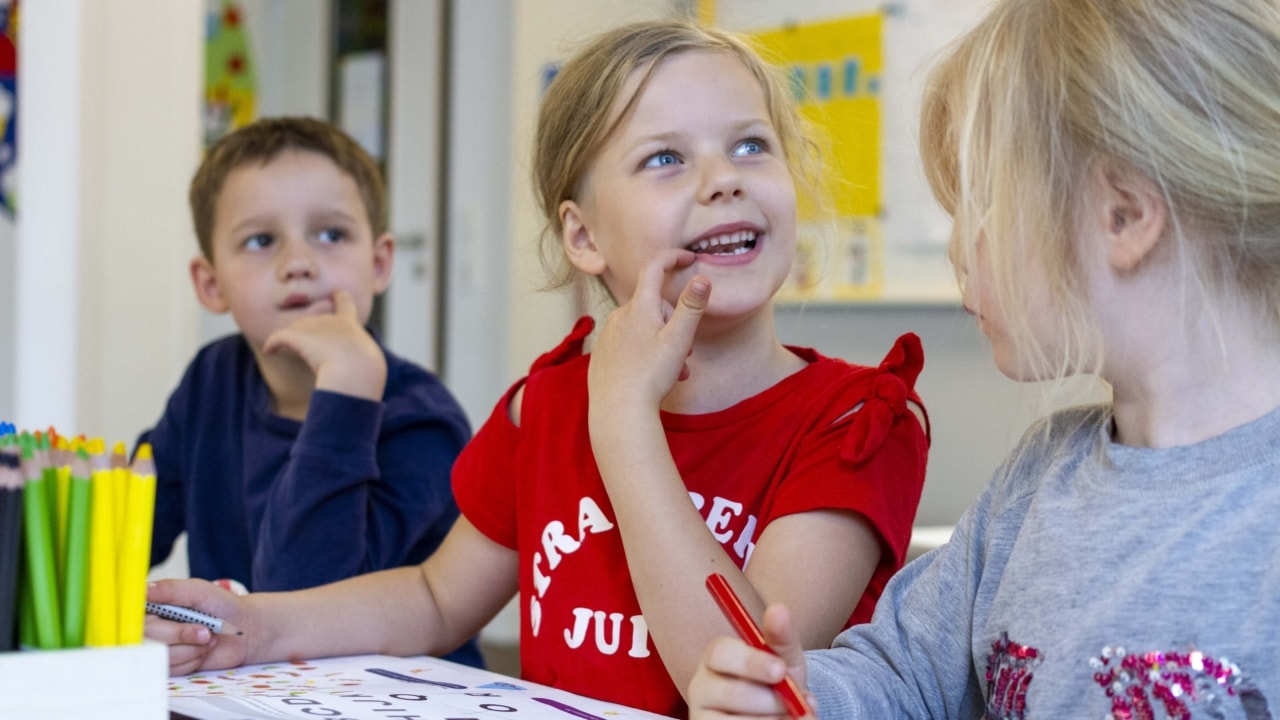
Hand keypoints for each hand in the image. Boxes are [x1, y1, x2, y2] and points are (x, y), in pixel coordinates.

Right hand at [145, 578, 251, 675]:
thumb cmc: (221, 605)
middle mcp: (149, 627)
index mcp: (151, 605)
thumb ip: (172, 590)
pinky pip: (172, 670)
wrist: (243, 629)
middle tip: (205, 631)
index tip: (172, 620)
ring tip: (207, 638)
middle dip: (181, 636)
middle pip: (147, 639)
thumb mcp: (199, 591)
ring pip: (160, 657)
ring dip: (190, 650)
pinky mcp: (168, 665)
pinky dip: (192, 661)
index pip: (135, 617)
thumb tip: (144, 589)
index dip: (151, 623)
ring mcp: (158, 648)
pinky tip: (202, 650)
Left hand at [263, 289, 386, 400]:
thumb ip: (357, 362)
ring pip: (296, 330)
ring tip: (283, 351)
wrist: (354, 368)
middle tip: (308, 351)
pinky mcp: (296, 336)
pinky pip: (278, 338)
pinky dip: (272, 344)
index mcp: (350, 325)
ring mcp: (312, 327)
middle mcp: (330, 321)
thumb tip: (353, 372)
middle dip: (308, 332)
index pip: (345, 304)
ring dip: (290, 339)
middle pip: (313, 321)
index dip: (340, 297)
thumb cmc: (364, 370)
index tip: (336, 292)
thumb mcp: (367, 363)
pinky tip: (269, 351)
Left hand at [588, 249, 709, 412]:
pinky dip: (644, 353)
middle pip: (653, 306)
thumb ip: (691, 307)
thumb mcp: (678, 339)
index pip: (654, 268)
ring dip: (662, 343)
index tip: (689, 258)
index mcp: (639, 308)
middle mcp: (618, 316)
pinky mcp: (601, 355)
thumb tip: (702, 278)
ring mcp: (607, 336)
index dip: (672, 258)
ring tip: (675, 372)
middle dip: (674, 322)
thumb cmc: (650, 375)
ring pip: (642, 328)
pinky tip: (650, 376)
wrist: (618, 412)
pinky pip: (627, 345)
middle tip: (687, 351)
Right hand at [689, 603, 815, 718]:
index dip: (752, 662)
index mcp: (716, 657)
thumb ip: (781, 637)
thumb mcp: (783, 658)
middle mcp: (701, 686)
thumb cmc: (776, 681)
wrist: (779, 711)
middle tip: (793, 703)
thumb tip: (779, 608)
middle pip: (730, 692)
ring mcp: (702, 715)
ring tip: (789, 716)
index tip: (781, 670)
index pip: (721, 653)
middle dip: (770, 699)